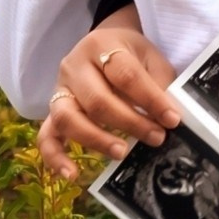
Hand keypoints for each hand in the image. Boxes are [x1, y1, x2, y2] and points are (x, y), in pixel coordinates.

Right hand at [39, 7, 179, 182]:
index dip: (151, 99)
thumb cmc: (130, 53)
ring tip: (122, 153)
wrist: (104, 43)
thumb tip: (169, 119)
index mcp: (102, 46)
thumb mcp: (151, 58)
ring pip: (68, 118)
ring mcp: (59, 88)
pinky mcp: (52, 110)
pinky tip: (72, 175)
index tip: (172, 120)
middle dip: (129, 123)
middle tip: (155, 138)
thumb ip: (160, 85)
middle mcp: (74, 66)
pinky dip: (55, 157)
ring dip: (96, 140)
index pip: (126, 75)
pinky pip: (46, 136)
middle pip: (97, 100)